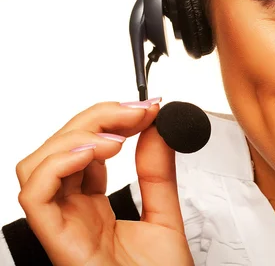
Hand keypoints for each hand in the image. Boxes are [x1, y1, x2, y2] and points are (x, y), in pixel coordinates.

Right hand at [15, 100, 193, 265]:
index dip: (110, 120)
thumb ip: (159, 174)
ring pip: (36, 165)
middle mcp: (73, 213)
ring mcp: (64, 225)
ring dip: (75, 136)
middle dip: (96, 118)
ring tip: (116, 137)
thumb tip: (159, 130)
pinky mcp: (59, 241)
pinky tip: (95, 154)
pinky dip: (59, 163)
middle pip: (58, 148)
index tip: (147, 108)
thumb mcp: (165, 216)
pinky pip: (34, 195)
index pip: (84, 149)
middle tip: (137, 112)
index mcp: (94, 206)